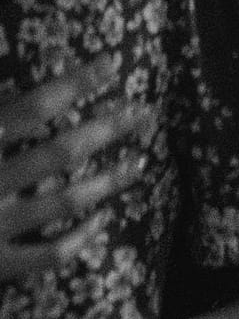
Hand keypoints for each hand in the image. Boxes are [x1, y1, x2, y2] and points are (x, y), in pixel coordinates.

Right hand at [0, 62, 142, 284]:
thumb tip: (3, 66)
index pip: (31, 107)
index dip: (75, 83)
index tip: (112, 63)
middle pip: (60, 151)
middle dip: (107, 128)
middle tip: (145, 111)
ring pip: (64, 200)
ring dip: (108, 180)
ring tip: (140, 161)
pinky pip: (48, 255)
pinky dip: (80, 239)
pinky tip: (103, 221)